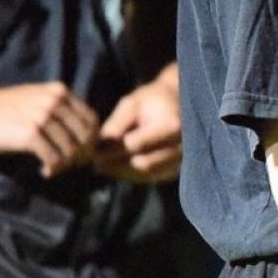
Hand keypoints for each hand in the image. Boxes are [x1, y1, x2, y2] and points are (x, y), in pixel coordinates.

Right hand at [0, 81, 99, 177]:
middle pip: (85, 136)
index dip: (91, 139)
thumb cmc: (2, 108)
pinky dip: (52, 169)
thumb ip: (59, 110)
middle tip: (69, 166)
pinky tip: (44, 171)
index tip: (82, 152)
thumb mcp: (36, 99)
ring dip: (65, 165)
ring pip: (71, 149)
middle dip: (81, 154)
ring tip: (53, 169)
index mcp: (60, 92)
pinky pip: (53, 158)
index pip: (91, 119)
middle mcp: (55, 102)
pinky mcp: (30, 135)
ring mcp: (43, 117)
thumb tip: (82, 135)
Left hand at [94, 65, 181, 182]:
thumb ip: (115, 124)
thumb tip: (97, 149)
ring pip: (148, 174)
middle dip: (117, 165)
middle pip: (143, 163)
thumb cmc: (153, 100)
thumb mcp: (131, 104)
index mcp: (171, 125)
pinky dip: (135, 174)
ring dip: (124, 172)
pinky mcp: (180, 167)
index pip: (135, 144)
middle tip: (97, 163)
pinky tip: (123, 167)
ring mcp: (184, 158)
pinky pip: (154, 177)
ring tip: (106, 166)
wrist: (181, 102)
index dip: (111, 150)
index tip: (94, 152)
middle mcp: (182, 145)